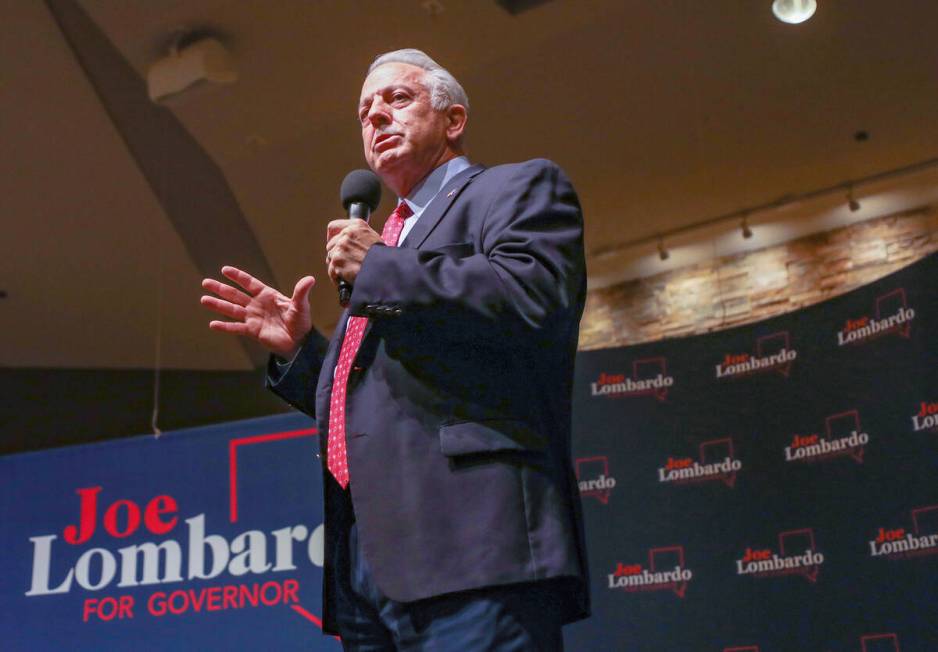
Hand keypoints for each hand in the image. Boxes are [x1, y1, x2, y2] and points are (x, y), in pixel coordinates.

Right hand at [200, 266, 314, 358]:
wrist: (299, 342)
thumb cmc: (301, 322)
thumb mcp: (301, 306)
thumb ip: (301, 292)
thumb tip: (310, 278)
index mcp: (267, 295)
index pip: (249, 283)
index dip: (238, 276)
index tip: (224, 270)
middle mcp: (257, 305)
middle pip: (235, 295)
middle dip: (221, 289)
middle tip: (205, 282)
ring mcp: (253, 318)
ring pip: (232, 309)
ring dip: (218, 305)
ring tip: (204, 299)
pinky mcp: (252, 331)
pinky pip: (236, 328)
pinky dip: (225, 326)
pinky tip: (213, 324)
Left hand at [325, 219, 383, 285]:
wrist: (384, 270)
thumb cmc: (383, 258)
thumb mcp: (373, 238)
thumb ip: (358, 236)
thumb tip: (348, 242)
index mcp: (357, 226)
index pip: (333, 227)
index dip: (332, 237)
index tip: (334, 244)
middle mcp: (347, 234)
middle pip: (330, 245)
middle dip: (336, 254)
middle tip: (347, 263)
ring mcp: (341, 247)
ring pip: (330, 258)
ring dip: (337, 266)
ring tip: (349, 272)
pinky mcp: (337, 260)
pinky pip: (331, 270)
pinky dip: (337, 277)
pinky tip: (346, 279)